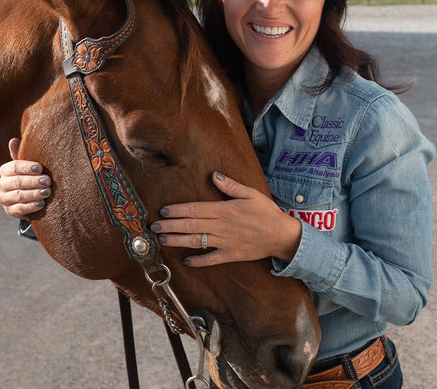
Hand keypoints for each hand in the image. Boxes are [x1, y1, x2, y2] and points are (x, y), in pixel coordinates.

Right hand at [0, 138, 51, 217]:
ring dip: (34, 194)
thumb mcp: (27, 165)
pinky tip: (41, 204)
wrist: (28, 197)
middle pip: (17, 182)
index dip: (27, 167)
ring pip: (18, 196)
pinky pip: (19, 209)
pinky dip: (31, 206)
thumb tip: (13, 140)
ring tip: (47, 192)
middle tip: (48, 181)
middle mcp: (1, 184)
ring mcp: (4, 199)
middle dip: (33, 181)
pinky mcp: (9, 211)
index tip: (40, 168)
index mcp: (4, 170)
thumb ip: (20, 154)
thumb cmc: (30, 176)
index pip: (14, 167)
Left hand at [150, 172, 301, 266]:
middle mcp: (222, 226)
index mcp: (225, 210)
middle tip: (154, 226)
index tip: (164, 210)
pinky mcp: (231, 255)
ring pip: (196, 241)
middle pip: (190, 225)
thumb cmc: (267, 212)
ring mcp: (225, 242)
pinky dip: (198, 261)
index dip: (178, 210)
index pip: (195, 209)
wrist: (282, 235)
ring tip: (162, 239)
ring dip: (177, 241)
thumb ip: (231, 186)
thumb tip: (214, 175)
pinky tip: (186, 261)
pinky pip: (211, 259)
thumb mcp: (251, 193)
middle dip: (170, 225)